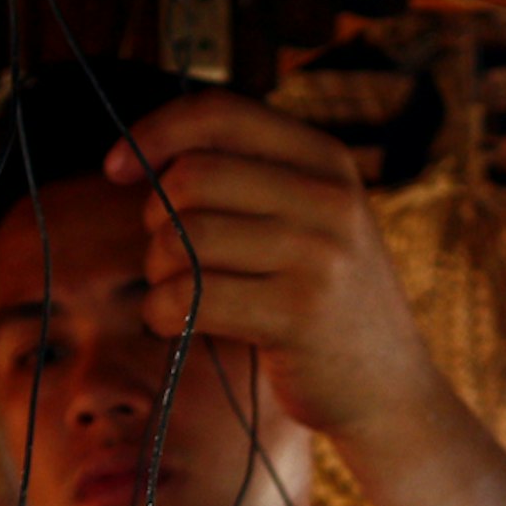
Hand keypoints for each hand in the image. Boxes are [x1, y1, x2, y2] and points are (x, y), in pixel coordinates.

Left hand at [107, 94, 449, 446]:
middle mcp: (329, 199)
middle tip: (168, 253)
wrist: (391, 392)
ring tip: (176, 292)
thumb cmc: (327, 303)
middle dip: (156, 217)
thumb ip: (251, 177)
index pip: (221, 113)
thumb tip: (144, 152)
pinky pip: (190, 297)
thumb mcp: (312, 220)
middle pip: (192, 177)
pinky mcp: (296, 316)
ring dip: (158, 270)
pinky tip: (174, 322)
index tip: (115, 168)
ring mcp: (319, 257)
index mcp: (327, 161)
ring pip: (185, 237)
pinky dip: (162, 311)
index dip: (154, 132)